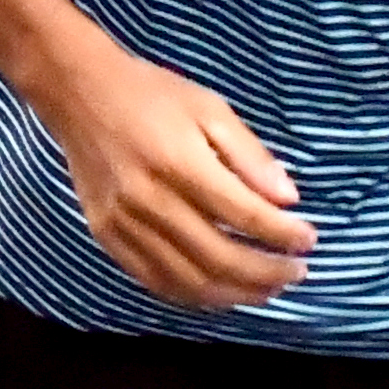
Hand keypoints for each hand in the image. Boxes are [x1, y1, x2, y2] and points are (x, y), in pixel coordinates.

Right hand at [37, 38, 315, 308]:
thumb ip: (250, 156)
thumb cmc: (152, 95)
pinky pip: (156, 281)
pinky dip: (194, 295)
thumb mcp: (210, 107)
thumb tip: (289, 200)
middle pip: (220, 256)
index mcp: (179, 162)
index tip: (309, 239)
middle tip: (296, 272)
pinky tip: (223, 292)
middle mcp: (149, 201)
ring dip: (236, 293)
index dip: (282, 234)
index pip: (244, 214)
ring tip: (269, 290)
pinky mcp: (107, 236)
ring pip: (189, 279)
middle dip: (266, 272)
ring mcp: (124, 224)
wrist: (79, 93)